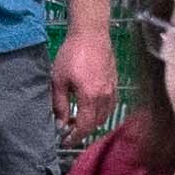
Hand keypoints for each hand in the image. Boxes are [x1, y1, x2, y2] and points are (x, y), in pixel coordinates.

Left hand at [51, 17, 116, 134]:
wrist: (91, 32)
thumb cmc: (72, 53)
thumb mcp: (59, 80)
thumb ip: (59, 104)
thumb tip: (60, 123)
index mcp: (90, 97)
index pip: (84, 127)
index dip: (74, 137)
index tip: (65, 141)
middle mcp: (104, 97)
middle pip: (96, 124)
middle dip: (82, 131)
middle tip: (68, 130)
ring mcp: (112, 90)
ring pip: (105, 115)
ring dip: (92, 122)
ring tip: (78, 119)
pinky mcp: (115, 82)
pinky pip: (110, 105)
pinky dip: (101, 112)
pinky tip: (90, 106)